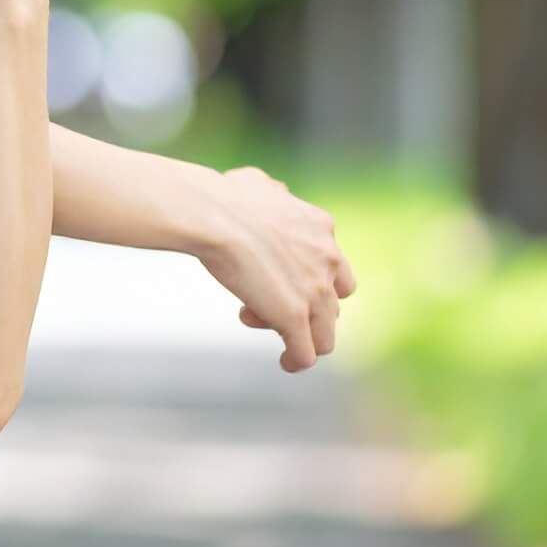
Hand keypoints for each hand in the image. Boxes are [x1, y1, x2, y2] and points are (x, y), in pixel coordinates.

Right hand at [197, 165, 356, 372]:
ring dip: (297, 334)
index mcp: (321, 228)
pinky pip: (307, 354)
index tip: (272, 275)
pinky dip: (297, 361)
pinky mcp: (295, 318)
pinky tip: (285, 362)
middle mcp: (328, 261)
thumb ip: (275, 194)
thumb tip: (273, 193)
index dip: (306, 277)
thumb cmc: (225, 196)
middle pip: (332, 302)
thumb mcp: (261, 184)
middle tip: (258, 298)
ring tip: (258, 320)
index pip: (333, 266)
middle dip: (299, 305)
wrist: (213, 215)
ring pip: (325, 333)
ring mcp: (314, 292)